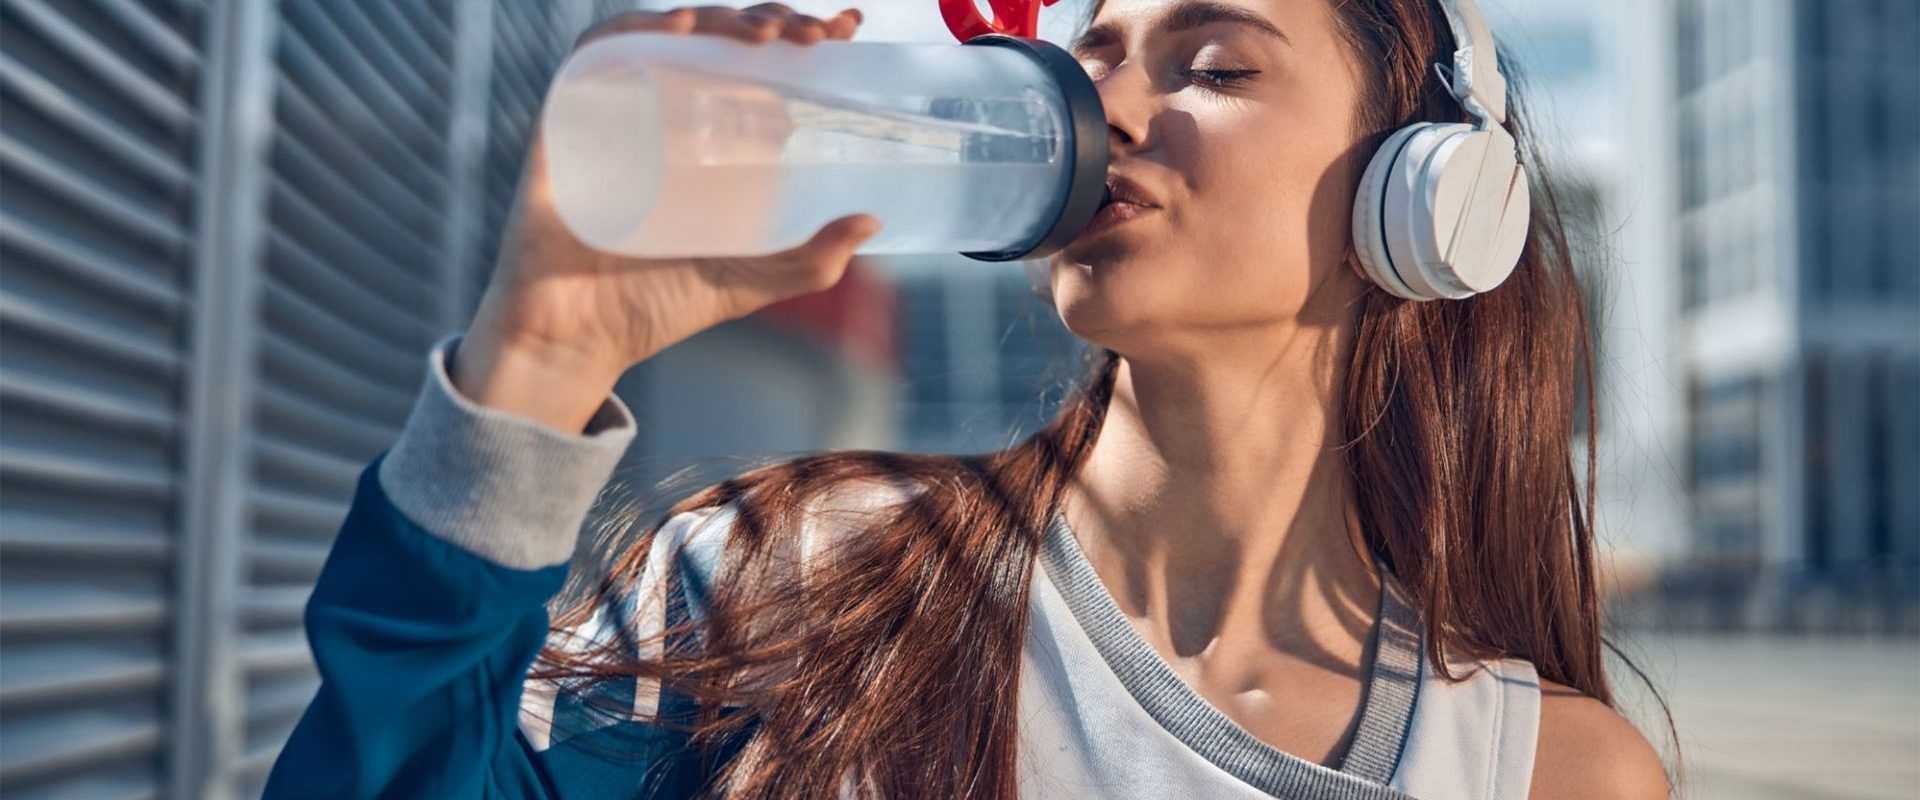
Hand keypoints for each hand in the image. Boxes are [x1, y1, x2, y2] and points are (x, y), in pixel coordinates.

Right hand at [457, 5, 872, 432]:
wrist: (575, 340)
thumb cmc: (654, 309)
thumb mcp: (748, 283)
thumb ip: (809, 262)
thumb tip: (871, 221)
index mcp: (709, 141)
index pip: (758, 65)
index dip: (798, 34)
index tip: (846, 29)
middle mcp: (664, 115)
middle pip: (718, 40)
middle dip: (769, 20)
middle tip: (813, 35)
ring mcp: (616, 112)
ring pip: (666, 34)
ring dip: (717, 18)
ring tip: (764, 32)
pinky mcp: (567, 119)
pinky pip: (596, 53)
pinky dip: (636, 30)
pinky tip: (683, 27)